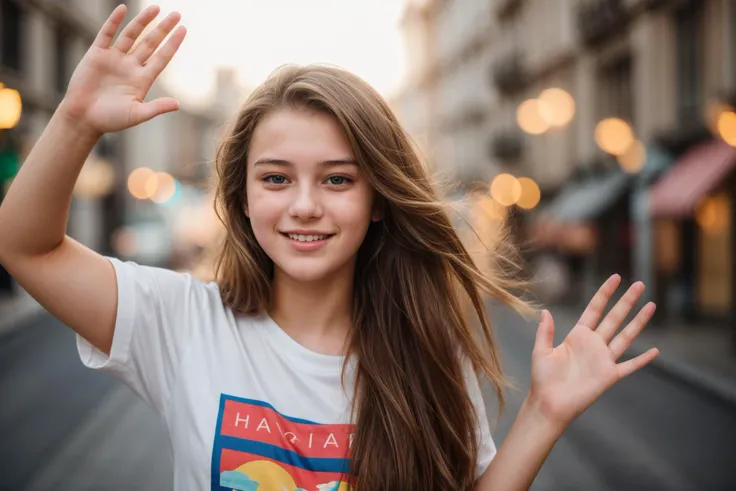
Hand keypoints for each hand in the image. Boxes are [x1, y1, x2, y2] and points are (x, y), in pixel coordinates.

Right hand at [58, 4, 185, 136]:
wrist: (83, 118)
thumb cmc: (111, 120)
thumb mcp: (137, 115)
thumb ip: (156, 108)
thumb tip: (177, 104)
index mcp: (142, 79)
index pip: (162, 57)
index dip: (172, 43)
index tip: (184, 29)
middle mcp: (131, 66)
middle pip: (151, 42)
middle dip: (163, 28)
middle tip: (177, 14)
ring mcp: (114, 58)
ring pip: (132, 35)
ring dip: (143, 21)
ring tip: (156, 8)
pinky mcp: (96, 55)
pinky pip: (106, 34)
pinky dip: (114, 22)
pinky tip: (123, 9)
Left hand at [529, 275, 658, 428]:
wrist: (550, 403)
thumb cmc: (542, 379)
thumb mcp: (541, 351)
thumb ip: (545, 332)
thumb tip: (545, 311)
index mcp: (577, 336)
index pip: (595, 309)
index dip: (605, 293)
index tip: (615, 278)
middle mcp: (593, 344)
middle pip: (614, 317)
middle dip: (627, 301)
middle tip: (640, 284)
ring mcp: (603, 359)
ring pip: (626, 336)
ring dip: (639, 321)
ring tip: (651, 305)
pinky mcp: (610, 375)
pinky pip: (630, 365)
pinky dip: (643, 359)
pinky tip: (655, 351)